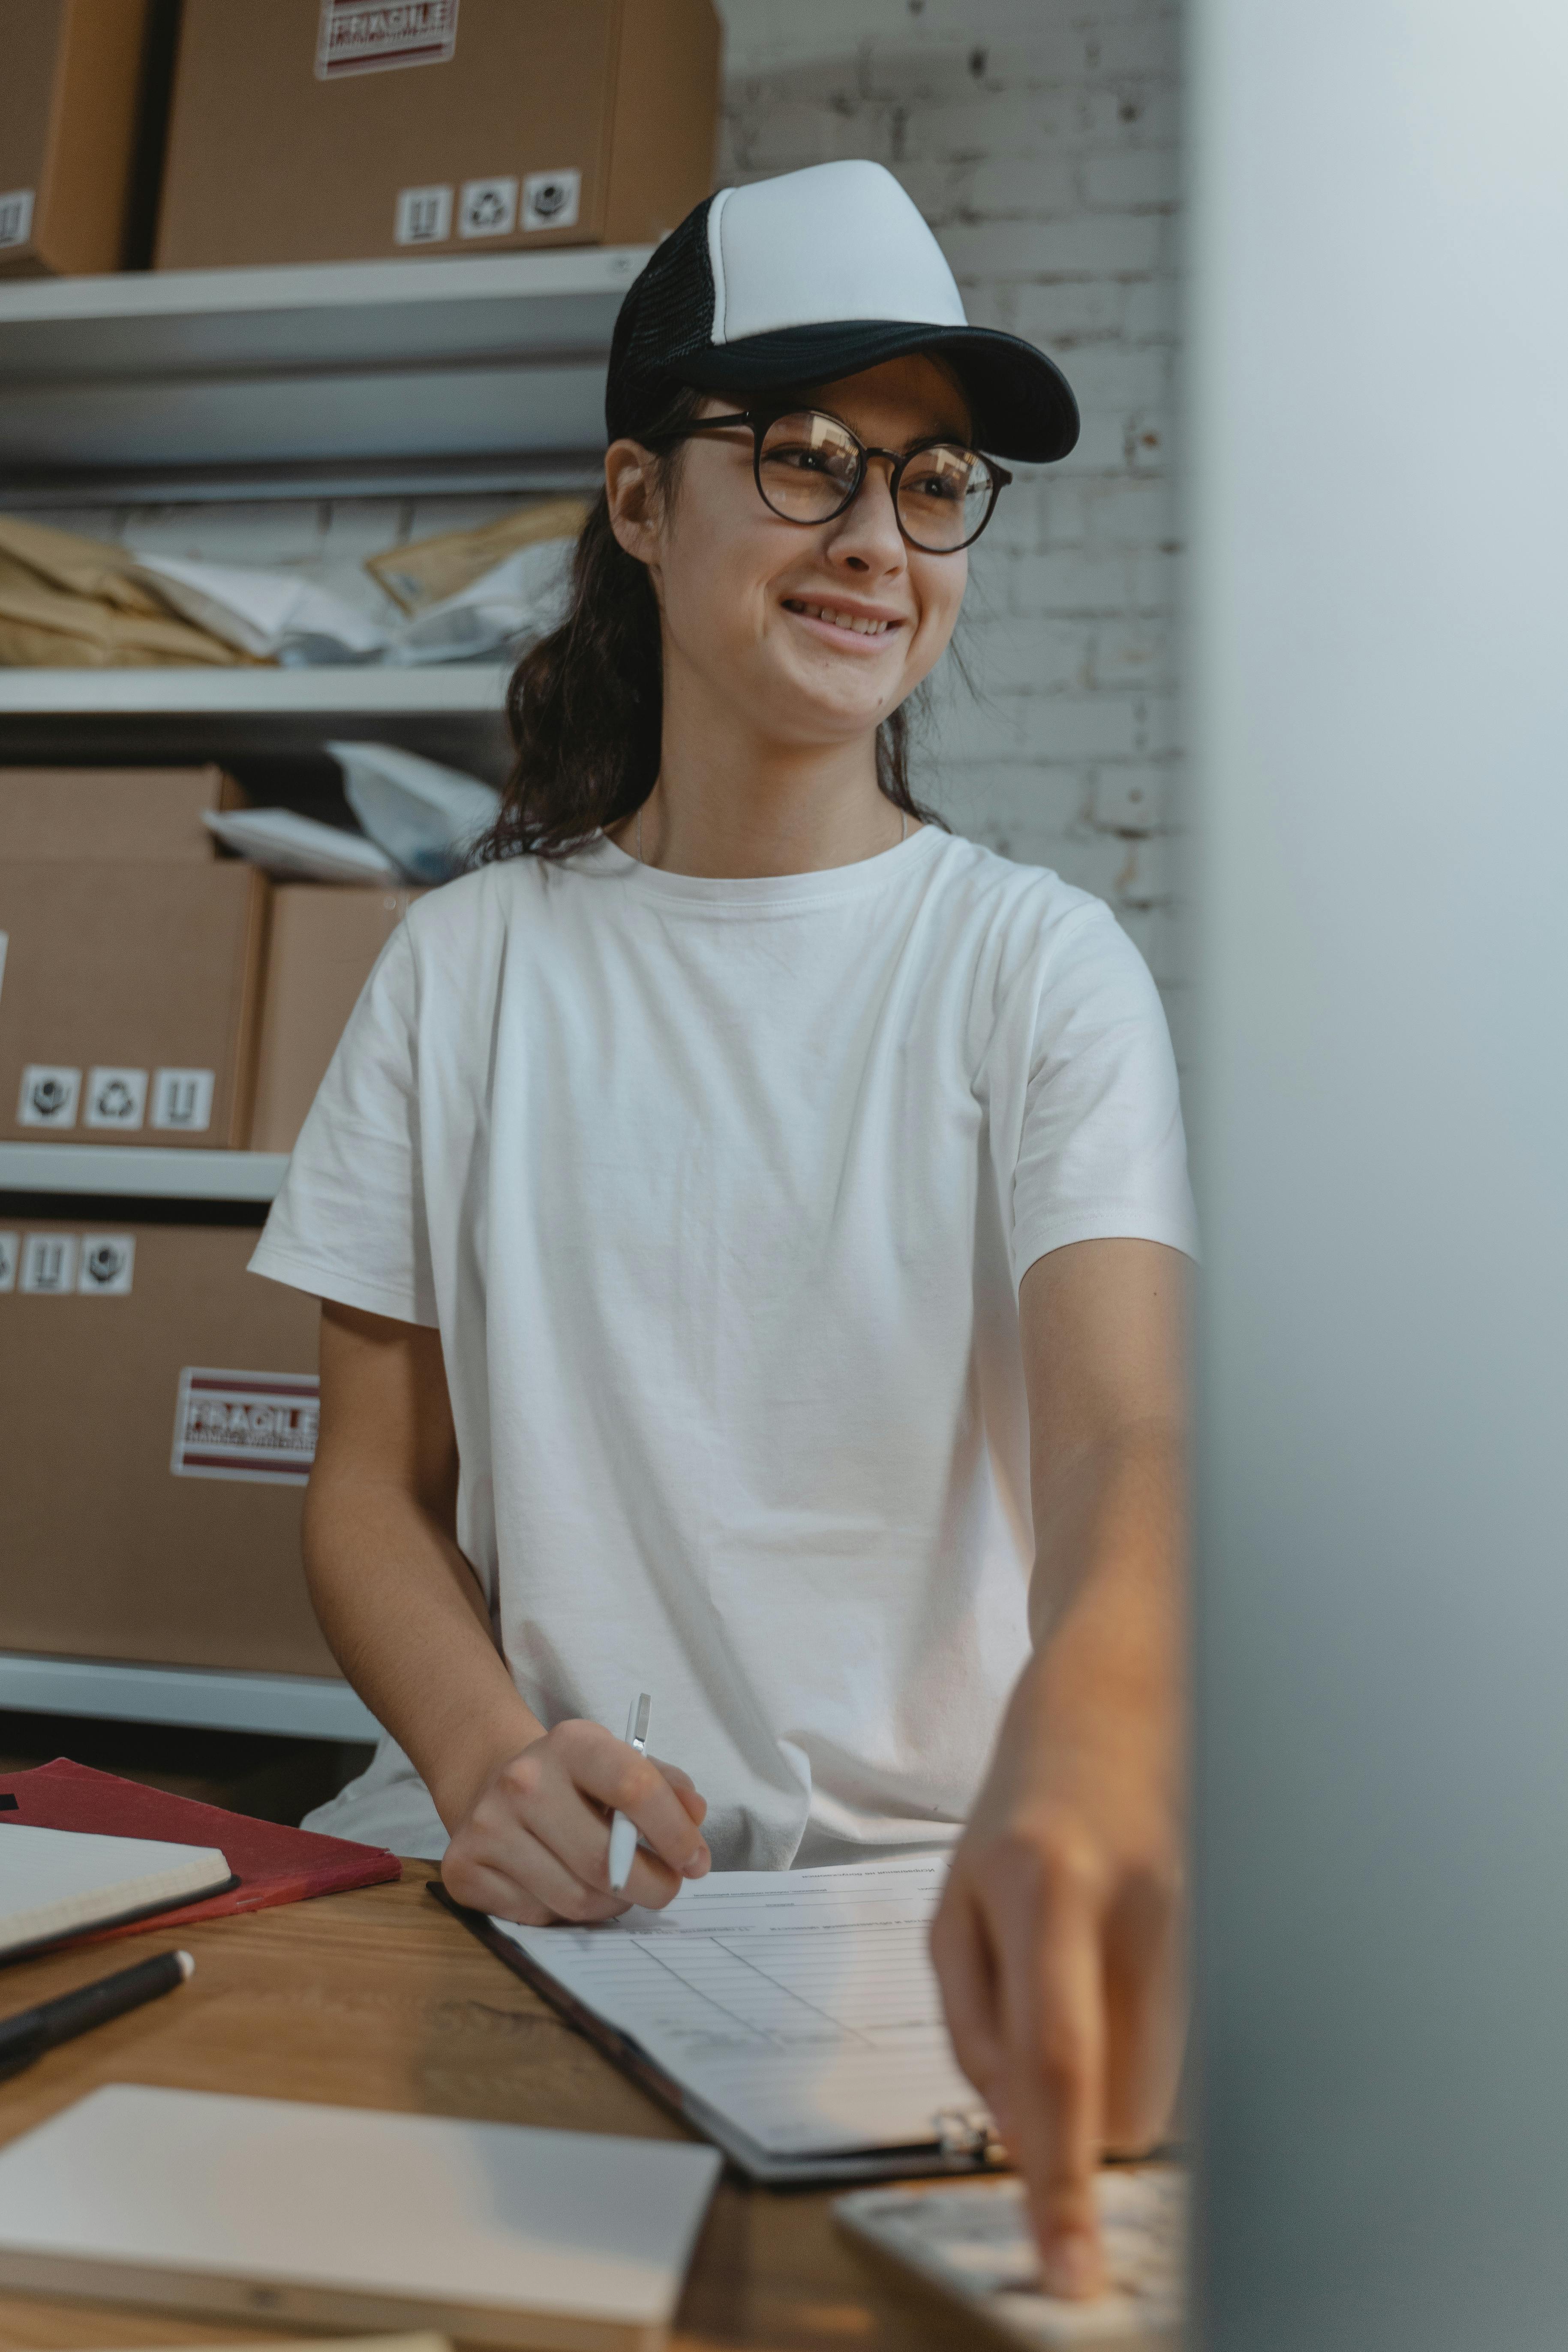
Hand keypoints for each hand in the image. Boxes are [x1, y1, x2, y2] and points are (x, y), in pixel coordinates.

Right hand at [442, 1718, 710, 1923]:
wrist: (493, 1784)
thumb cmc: (575, 1782)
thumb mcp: (622, 1764)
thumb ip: (667, 1786)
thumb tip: (695, 1815)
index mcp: (571, 1743)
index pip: (634, 1788)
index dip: (674, 1833)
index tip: (695, 1861)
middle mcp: (523, 1780)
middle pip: (604, 1860)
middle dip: (652, 1885)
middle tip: (666, 1888)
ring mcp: (487, 1826)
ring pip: (573, 1899)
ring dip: (610, 1905)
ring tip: (617, 1888)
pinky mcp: (462, 1868)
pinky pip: (534, 1917)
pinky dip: (562, 1915)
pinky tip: (564, 1887)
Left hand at [930, 1654, 1184, 2297]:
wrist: (1116, 1700)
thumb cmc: (1020, 1807)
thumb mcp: (954, 1905)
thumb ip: (976, 2025)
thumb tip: (1022, 2133)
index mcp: (1040, 1884)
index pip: (1057, 2060)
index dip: (1063, 2170)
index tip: (1067, 2258)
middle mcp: (1130, 1898)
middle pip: (1124, 2097)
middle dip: (1083, 2117)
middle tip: (1046, 2041)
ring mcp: (1193, 1910)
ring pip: (1162, 2081)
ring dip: (1117, 2074)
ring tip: (1085, 1978)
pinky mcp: (1231, 1923)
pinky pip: (1188, 2042)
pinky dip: (1149, 2040)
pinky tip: (1124, 1965)